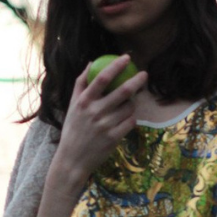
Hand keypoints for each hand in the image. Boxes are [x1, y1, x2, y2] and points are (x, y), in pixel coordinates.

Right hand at [52, 55, 148, 188]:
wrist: (72, 159)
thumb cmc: (73, 129)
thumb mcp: (72, 105)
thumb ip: (81, 83)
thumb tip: (91, 62)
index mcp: (84, 101)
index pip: (102, 78)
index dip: (116, 65)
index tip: (127, 57)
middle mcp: (95, 112)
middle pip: (122, 91)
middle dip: (136, 80)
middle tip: (144, 74)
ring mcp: (105, 126)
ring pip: (129, 107)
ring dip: (133, 103)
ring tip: (129, 104)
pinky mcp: (114, 138)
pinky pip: (131, 122)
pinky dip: (132, 118)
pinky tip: (127, 118)